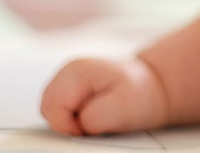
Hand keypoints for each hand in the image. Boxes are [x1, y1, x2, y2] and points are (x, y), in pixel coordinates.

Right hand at [40, 57, 169, 135]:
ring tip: (97, 116)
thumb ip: (93, 118)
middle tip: (96, 121)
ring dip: (70, 121)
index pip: (52, 109)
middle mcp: (67, 72)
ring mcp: (66, 80)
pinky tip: (93, 114)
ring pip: (51, 112)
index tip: (91, 126)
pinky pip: (60, 112)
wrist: (153, 86)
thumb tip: (75, 126)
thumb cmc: (141, 94)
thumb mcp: (123, 108)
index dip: (70, 126)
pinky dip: (74, 118)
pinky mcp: (70, 90)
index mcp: (77, 72)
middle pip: (47, 110)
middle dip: (68, 123)